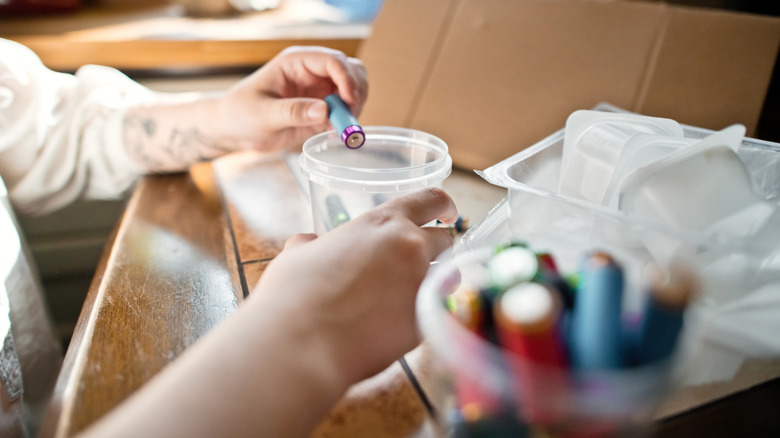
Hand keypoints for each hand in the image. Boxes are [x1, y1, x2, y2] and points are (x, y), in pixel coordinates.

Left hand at [215, 46, 367, 150]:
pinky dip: (347, 121)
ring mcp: (319, 91)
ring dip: (355, 107)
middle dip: (357, 91)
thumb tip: (323, 111)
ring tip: (342, 127)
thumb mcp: (263, 113)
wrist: (233, 129)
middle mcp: (312, 73)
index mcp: (297, 62)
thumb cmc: (240, 113)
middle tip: (351, 116)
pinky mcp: (322, 110)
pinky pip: (345, 111)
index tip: (349, 102)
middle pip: (351, 70)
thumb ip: (293, 111)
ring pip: (354, 89)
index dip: (346, 79)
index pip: (333, 61)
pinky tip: (335, 133)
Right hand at [249, 188, 457, 385]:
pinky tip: (392, 327)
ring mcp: (421, 288)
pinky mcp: (423, 325)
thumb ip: (313, 244)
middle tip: (415, 262)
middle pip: (444, 241)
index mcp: (384, 224)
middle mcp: (411, 250)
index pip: (431, 200)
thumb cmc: (293, 295)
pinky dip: (418, 316)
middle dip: (435, 249)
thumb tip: (308, 243)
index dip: (443, 206)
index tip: (446, 213)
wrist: (300, 347)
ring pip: (446, 279)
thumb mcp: (298, 254)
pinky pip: (430, 314)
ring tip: (407, 296)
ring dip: (434, 282)